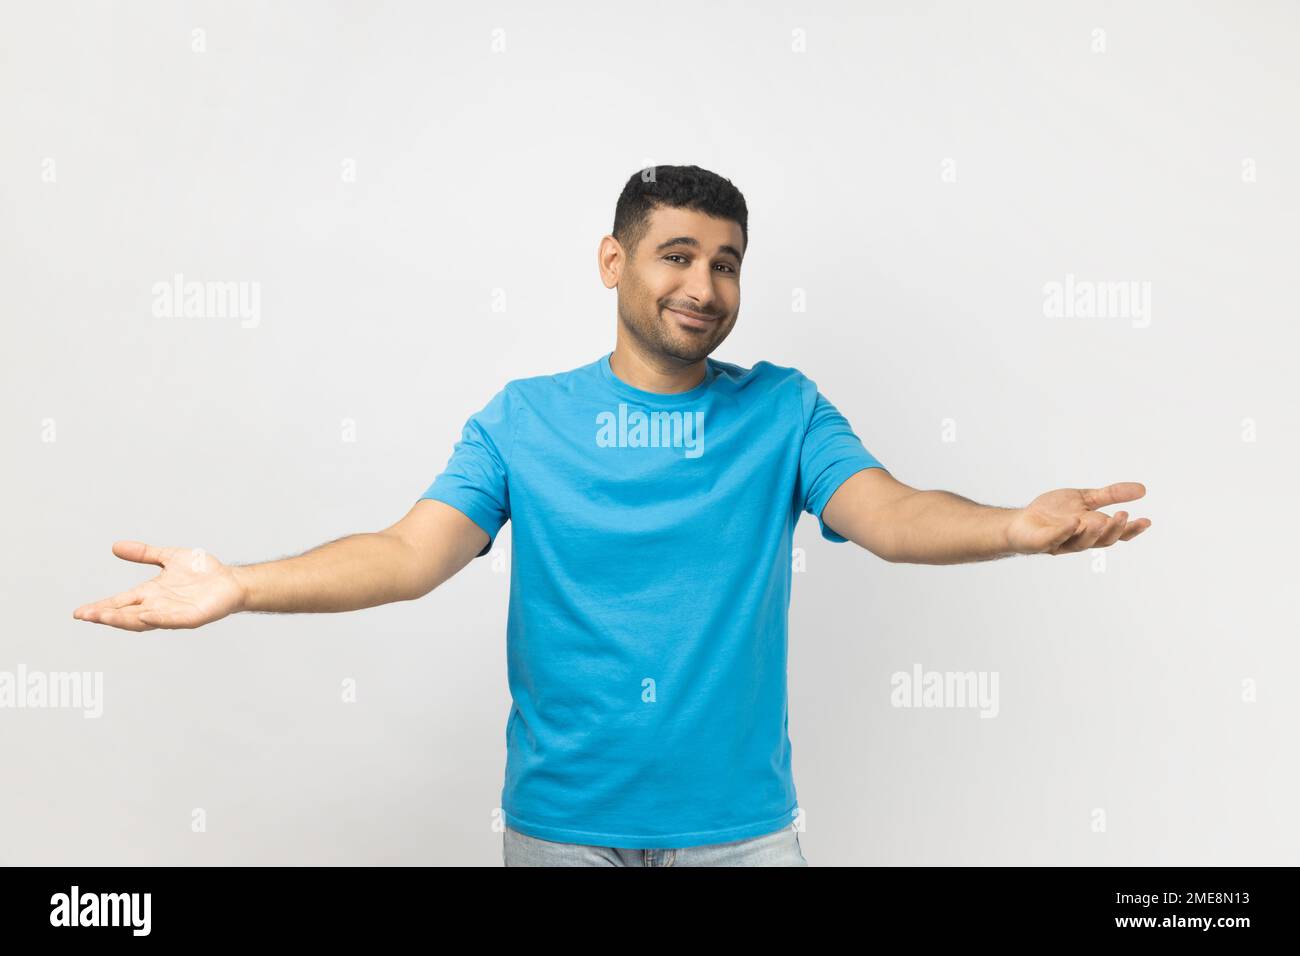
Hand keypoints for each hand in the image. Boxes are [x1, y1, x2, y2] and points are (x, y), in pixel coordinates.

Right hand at [72, 541, 246, 630]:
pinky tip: (146, 615)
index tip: (80, 612)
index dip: (101, 607)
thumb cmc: (202, 572)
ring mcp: (174, 614)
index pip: (120, 603)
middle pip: (126, 614)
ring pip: (143, 620)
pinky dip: (158, 618)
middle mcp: (158, 606)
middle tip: (84, 616)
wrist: (231, 581)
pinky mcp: (191, 617)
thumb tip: (115, 546)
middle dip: (105, 615)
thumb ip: (145, 553)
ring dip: (123, 620)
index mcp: (151, 593)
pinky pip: (172, 620)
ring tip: (104, 617)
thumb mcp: (169, 557)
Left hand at [1006, 482, 1151, 555]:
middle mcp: (1080, 539)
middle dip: (1114, 529)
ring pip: (1081, 543)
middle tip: (1124, 516)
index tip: (1146, 521)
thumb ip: (1110, 495)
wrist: (1021, 520)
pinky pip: (1054, 538)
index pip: (1115, 533)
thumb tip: (1143, 489)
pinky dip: (1065, 531)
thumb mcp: (1085, 498)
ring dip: (1094, 532)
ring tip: (1103, 520)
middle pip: (1102, 540)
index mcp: (1092, 530)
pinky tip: (1073, 522)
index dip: (1131, 530)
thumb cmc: (1053, 512)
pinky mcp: (1042, 542)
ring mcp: (1061, 543)